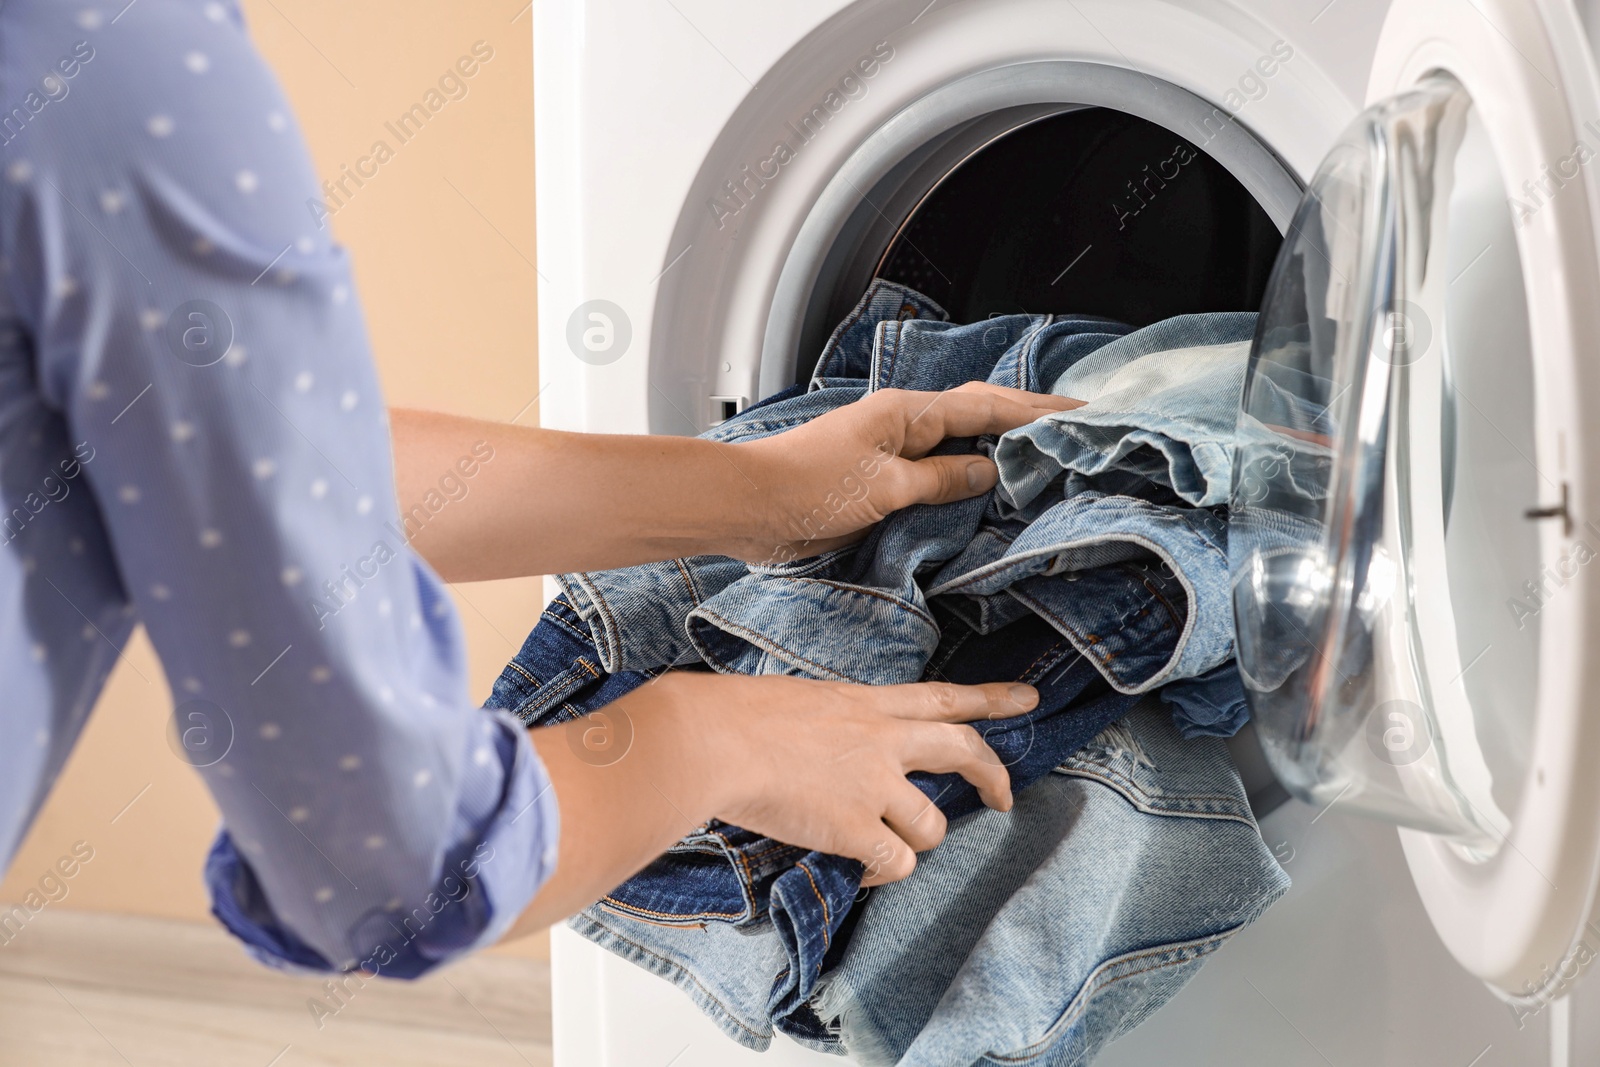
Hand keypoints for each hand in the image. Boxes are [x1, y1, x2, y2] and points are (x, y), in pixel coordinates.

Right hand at [686, 673, 1034, 884]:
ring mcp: (874, 784)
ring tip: (886, 847)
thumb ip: (828, 725)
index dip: (990, 699)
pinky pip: (898, 864)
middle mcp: (882, 740)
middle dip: (992, 775)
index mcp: (865, 703)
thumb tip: (823, 753)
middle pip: (962, 751)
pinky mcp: (856, 828)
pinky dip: (885, 875)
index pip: (941, 696)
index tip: (1027, 698)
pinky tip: (862, 871)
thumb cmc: (734, 716)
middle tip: (1005, 796)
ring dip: (917, 842)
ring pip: (933, 826)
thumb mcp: (796, 703)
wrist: (712, 739)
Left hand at [735, 382, 1081, 563]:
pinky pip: (935, 471)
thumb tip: (989, 469)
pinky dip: (966, 473)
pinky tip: (982, 488)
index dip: (1036, 411)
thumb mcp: (887, 488)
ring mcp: (889, 451)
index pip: (987, 407)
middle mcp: (901, 425)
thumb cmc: (807, 488)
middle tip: (1070, 428)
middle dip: (1024, 419)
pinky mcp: (876, 480)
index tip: (1079, 412)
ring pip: (957, 442)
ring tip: (1040, 456)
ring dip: (997, 446)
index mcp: (907, 414)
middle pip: (976, 414)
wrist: (748, 507)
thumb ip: (942, 479)